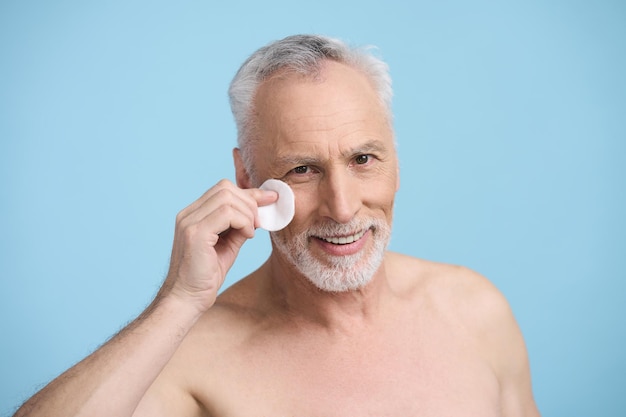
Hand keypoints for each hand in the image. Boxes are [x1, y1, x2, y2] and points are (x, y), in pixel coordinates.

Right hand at [160, 179, 277, 313]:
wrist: (187, 299)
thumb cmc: (205, 276)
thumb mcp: (228, 245)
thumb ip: (239, 227)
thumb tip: (258, 212)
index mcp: (193, 215)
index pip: (222, 189)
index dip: (248, 193)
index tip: (270, 198)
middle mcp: (188, 214)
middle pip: (225, 188)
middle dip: (249, 202)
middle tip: (259, 223)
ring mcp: (189, 222)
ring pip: (227, 198)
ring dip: (247, 214)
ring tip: (250, 233)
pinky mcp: (195, 233)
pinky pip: (226, 213)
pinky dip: (243, 222)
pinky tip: (247, 236)